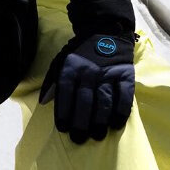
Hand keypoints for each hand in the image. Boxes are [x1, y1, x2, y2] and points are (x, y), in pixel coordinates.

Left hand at [40, 0, 136, 143]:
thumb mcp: (61, 60)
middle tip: (79, 139)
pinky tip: (116, 124)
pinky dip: (120, 112)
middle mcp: (89, 71)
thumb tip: (44, 102)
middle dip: (80, 123)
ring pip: (104, 102)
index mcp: (71, 67)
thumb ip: (52, 81)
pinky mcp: (125, 75)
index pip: (65, 93)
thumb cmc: (80, 51)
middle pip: (84, 101)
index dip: (64, 113)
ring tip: (96, 136)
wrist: (106, 30)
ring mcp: (108, 73)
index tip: (64, 129)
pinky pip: (124, 97)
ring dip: (99, 122)